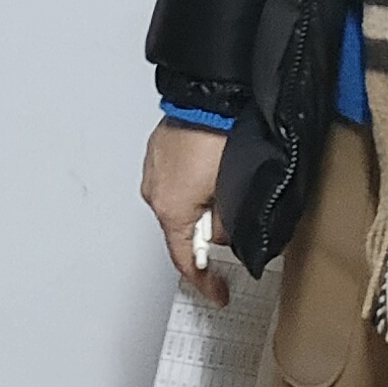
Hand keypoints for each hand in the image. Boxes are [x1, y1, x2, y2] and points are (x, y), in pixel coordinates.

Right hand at [140, 119, 230, 305]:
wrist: (209, 94)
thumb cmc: (219, 135)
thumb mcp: (234, 193)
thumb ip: (228, 226)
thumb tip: (224, 236)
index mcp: (170, 209)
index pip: (186, 261)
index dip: (204, 282)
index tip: (218, 292)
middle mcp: (154, 192)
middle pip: (182, 230)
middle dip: (207, 233)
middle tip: (233, 224)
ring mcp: (153, 170)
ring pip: (179, 203)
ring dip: (200, 204)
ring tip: (224, 185)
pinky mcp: (158, 151)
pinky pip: (175, 180)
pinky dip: (192, 183)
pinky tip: (212, 168)